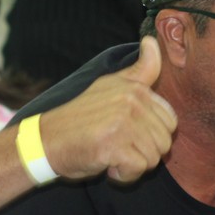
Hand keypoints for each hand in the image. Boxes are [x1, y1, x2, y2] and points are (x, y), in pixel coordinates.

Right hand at [40, 36, 175, 182]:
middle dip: (143, 153)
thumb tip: (152, 40)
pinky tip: (106, 165)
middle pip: (164, 143)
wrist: (45, 142)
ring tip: (110, 154)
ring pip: (153, 158)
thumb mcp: (108, 87)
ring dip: (132, 165)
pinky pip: (139, 169)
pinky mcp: (114, 145)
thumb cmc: (79, 120)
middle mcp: (130, 101)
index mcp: (133, 88)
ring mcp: (122, 122)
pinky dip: (123, 175)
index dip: (149, 136)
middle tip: (116, 146)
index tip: (125, 134)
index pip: (170, 122)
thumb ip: (139, 69)